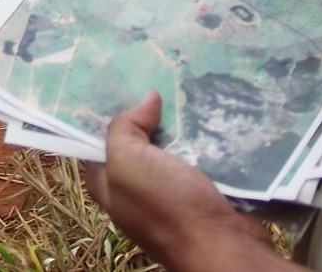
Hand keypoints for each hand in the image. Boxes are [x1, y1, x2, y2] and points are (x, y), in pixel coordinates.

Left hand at [83, 92, 286, 270]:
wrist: (223, 246)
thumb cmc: (166, 207)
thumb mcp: (128, 163)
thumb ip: (125, 128)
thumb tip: (147, 100)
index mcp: (109, 185)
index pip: (98, 142)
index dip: (106, 113)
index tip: (119, 81)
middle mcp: (136, 190)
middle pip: (137, 142)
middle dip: (146, 113)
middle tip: (156, 76)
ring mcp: (170, 192)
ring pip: (170, 147)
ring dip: (178, 123)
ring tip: (183, 85)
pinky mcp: (201, 191)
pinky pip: (197, 157)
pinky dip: (201, 138)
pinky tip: (206, 112)